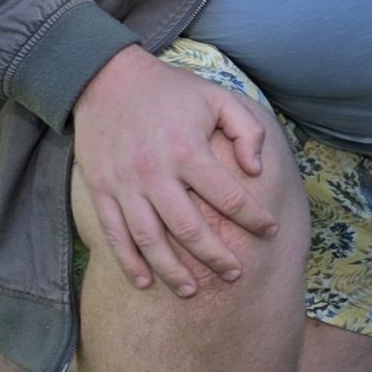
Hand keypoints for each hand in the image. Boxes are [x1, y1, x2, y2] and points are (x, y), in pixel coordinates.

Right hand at [71, 46, 276, 295]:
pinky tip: (145, 282)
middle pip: (189, 228)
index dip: (253, 217)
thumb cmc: (172, 91)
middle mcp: (154, 173)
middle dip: (215, 256)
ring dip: (171, 270)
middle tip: (236, 275)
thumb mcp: (218, 97)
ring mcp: (124, 185)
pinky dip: (129, 262)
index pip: (228, 196)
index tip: (271, 230)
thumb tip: (257, 170)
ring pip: (149, 240)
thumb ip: (247, 130)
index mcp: (187, 150)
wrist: (106, 80)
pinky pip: (114, 235)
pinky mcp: (101, 190)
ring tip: (193, 292)